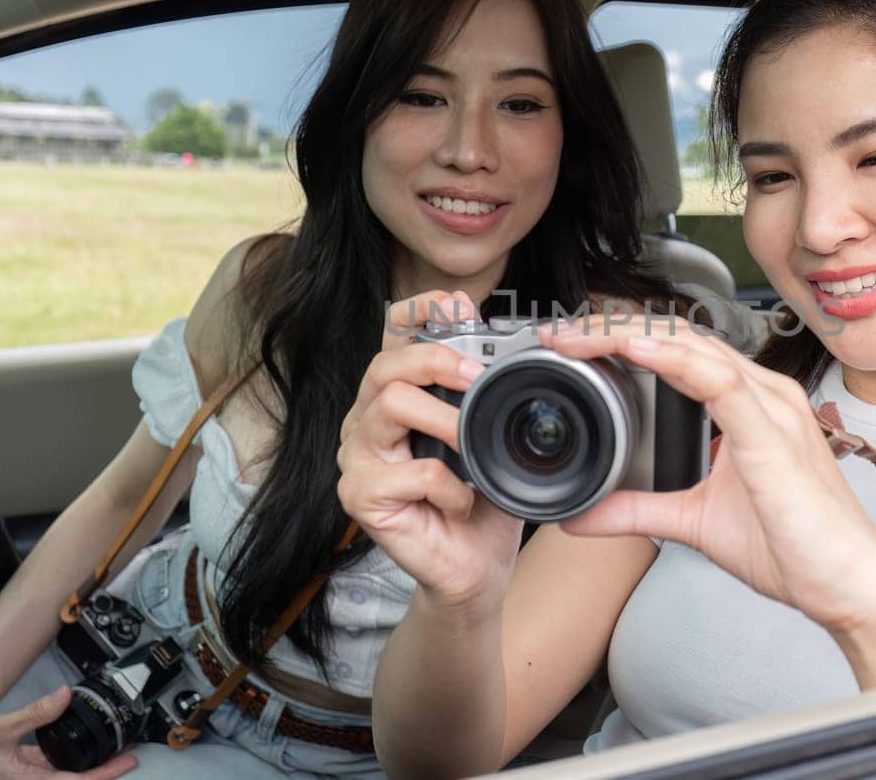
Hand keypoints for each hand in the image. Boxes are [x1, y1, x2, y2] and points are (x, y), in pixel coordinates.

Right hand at [0, 686, 135, 778]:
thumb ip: (35, 714)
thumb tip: (64, 696)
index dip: (103, 774)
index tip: (127, 761)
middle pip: (74, 778)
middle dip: (103, 767)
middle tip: (130, 752)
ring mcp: (24, 772)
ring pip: (63, 769)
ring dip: (88, 760)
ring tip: (114, 747)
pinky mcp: (19, 762)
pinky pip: (50, 760)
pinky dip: (67, 753)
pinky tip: (81, 743)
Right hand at [336, 290, 523, 613]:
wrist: (474, 567)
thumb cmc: (482, 498)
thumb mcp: (492, 435)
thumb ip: (490, 391)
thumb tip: (519, 341)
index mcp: (396, 395)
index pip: (391, 333)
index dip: (420, 311)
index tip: (459, 308)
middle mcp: (366, 419)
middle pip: (385, 364)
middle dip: (437, 360)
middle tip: (477, 378)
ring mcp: (356, 457)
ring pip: (390, 404)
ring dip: (445, 421)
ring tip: (471, 447)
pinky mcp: (360, 496)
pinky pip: (410, 472)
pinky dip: (450, 486)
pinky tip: (463, 502)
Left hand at [538, 317, 875, 638]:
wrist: (849, 585)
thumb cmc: (794, 548)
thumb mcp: (693, 522)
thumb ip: (639, 511)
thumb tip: (582, 516)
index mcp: (750, 404)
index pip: (678, 351)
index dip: (620, 339)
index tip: (568, 346)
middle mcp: (763, 394)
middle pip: (679, 338)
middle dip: (612, 330)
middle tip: (557, 335)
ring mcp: (771, 409)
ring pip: (694, 349)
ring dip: (629, 337)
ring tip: (579, 337)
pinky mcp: (773, 436)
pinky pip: (720, 383)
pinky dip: (673, 361)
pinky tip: (634, 350)